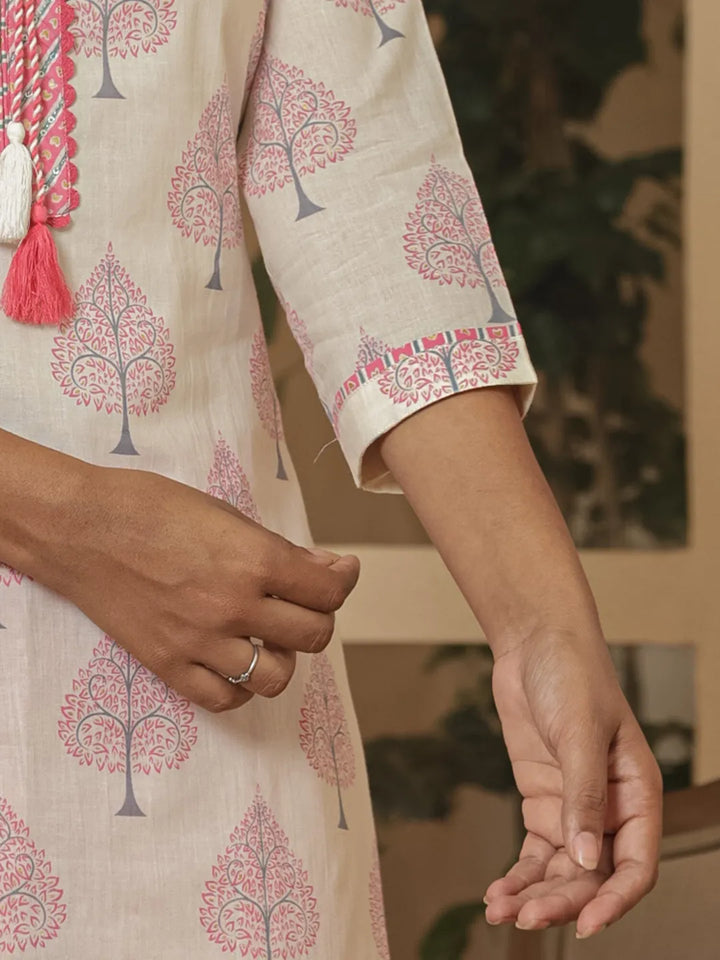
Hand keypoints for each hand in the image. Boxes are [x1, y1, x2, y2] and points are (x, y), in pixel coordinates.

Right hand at [34, 465, 359, 712]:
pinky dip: (241, 686)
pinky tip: (236, 663)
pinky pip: (224, 698)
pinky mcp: (169, 664)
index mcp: (254, 559)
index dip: (343, 581)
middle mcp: (234, 605)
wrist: (80, 528)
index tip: (339, 573)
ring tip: (268, 636)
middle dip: (317, 617)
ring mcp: (201, 640)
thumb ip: (278, 549)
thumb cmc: (151, 507)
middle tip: (302, 603)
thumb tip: (325, 570)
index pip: (329, 592)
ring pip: (277, 676)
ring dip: (283, 656)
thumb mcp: (225, 513)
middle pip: (314, 635)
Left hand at [483, 628, 662, 938]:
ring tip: (499, 911)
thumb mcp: (581, 732)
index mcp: (637, 794)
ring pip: (561, 870)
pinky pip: (535, 850)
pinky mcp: (543, 799)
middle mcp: (609, 808)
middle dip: (562, 900)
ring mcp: (574, 806)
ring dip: (534, 894)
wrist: (534, 642)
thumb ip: (584, 795)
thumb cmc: (572, 675)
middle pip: (592, 875)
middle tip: (525, 917)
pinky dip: (519, 874)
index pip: (636, 864)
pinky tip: (497, 893)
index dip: (615, 900)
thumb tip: (587, 859)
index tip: (587, 925)